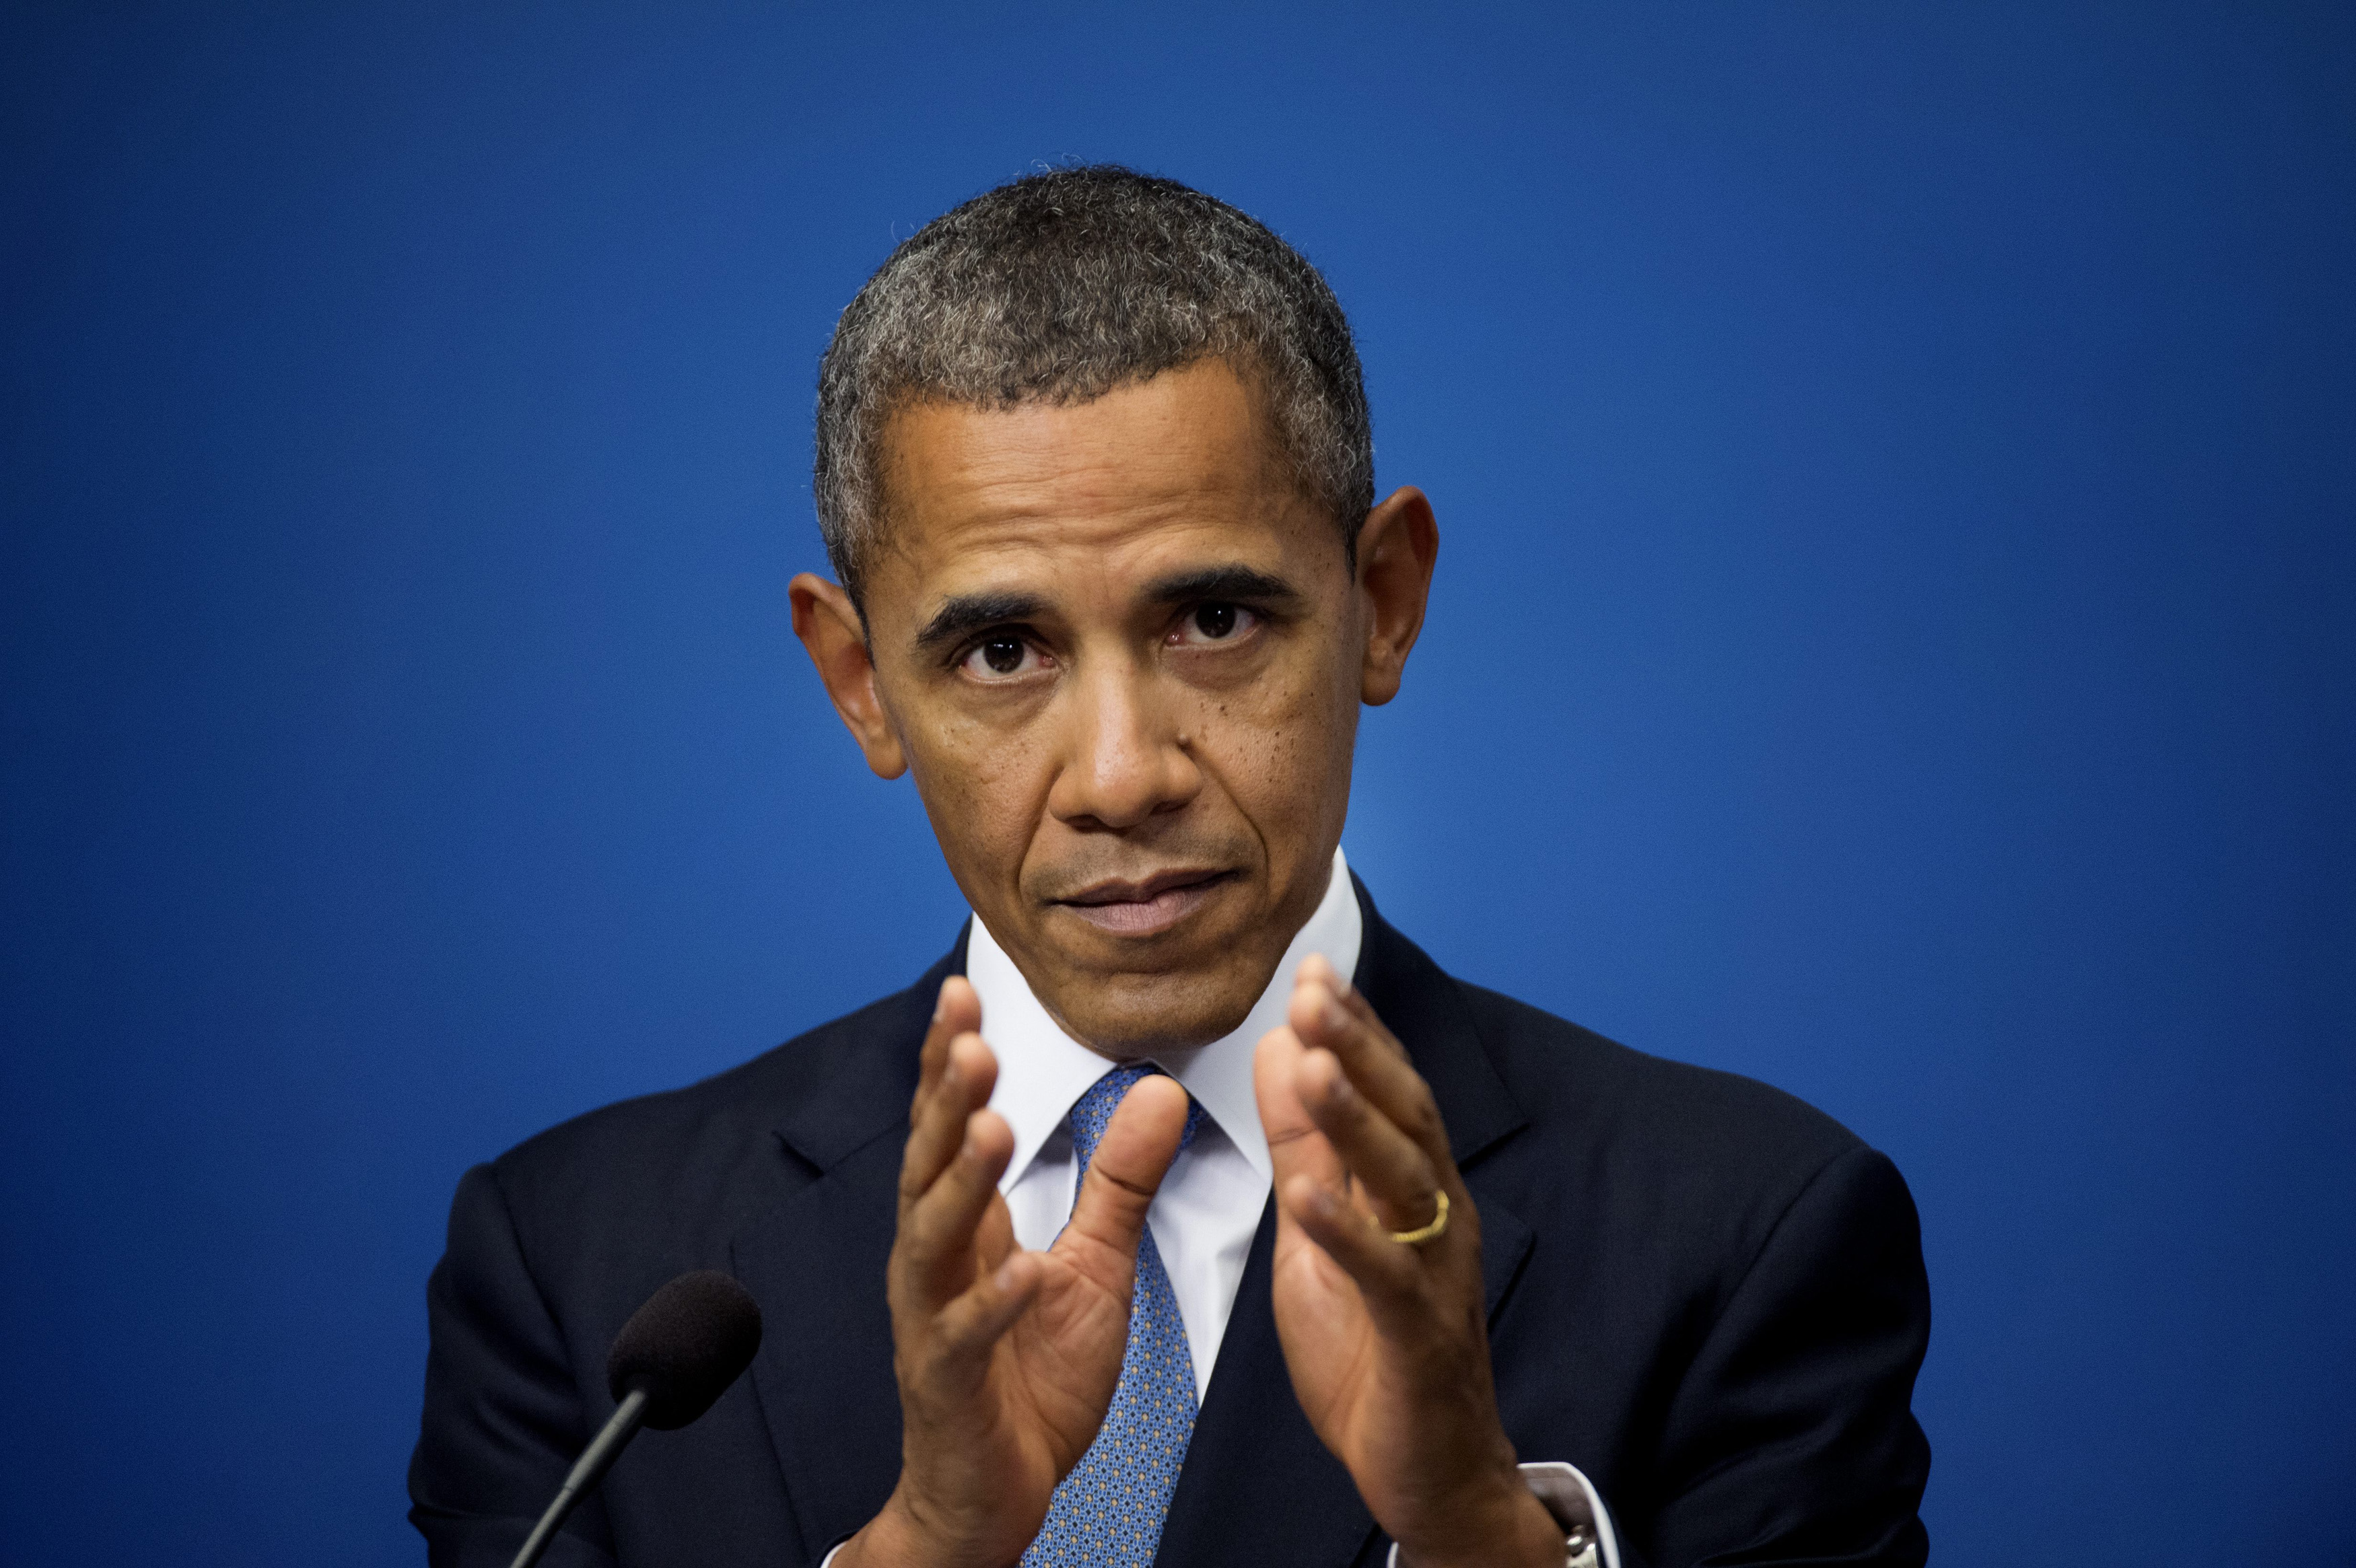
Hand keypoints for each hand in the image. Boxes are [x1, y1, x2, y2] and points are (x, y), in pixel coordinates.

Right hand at [839, 977, 1190, 1567]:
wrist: (991, 1494)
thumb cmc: (1029, 1379)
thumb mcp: (1093, 1265)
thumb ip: (1119, 1181)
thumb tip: (1160, 1090)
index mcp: (967, 1228)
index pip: (952, 1126)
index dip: (953, 1062)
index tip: (964, 990)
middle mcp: (936, 1262)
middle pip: (930, 1164)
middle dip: (946, 1098)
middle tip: (968, 1034)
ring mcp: (935, 1321)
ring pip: (934, 1238)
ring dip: (960, 1179)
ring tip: (990, 1123)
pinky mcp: (951, 1382)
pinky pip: (968, 1336)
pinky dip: (995, 1302)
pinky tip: (1023, 1269)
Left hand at [1253, 956, 1566, 1567]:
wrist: (1431, 1470)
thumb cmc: (1373, 1348)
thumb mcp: (1320, 1231)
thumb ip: (1303, 1144)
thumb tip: (1279, 1051)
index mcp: (1412, 1187)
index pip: (1386, 1090)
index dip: (1351, 1029)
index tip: (1308, 971)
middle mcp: (1436, 1217)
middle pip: (1403, 1116)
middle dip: (1358, 1050)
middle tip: (1310, 992)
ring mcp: (1434, 1274)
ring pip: (1402, 1182)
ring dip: (1357, 1121)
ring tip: (1313, 1067)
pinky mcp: (1419, 1337)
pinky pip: (1386, 1277)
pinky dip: (1350, 1234)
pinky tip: (1313, 1197)